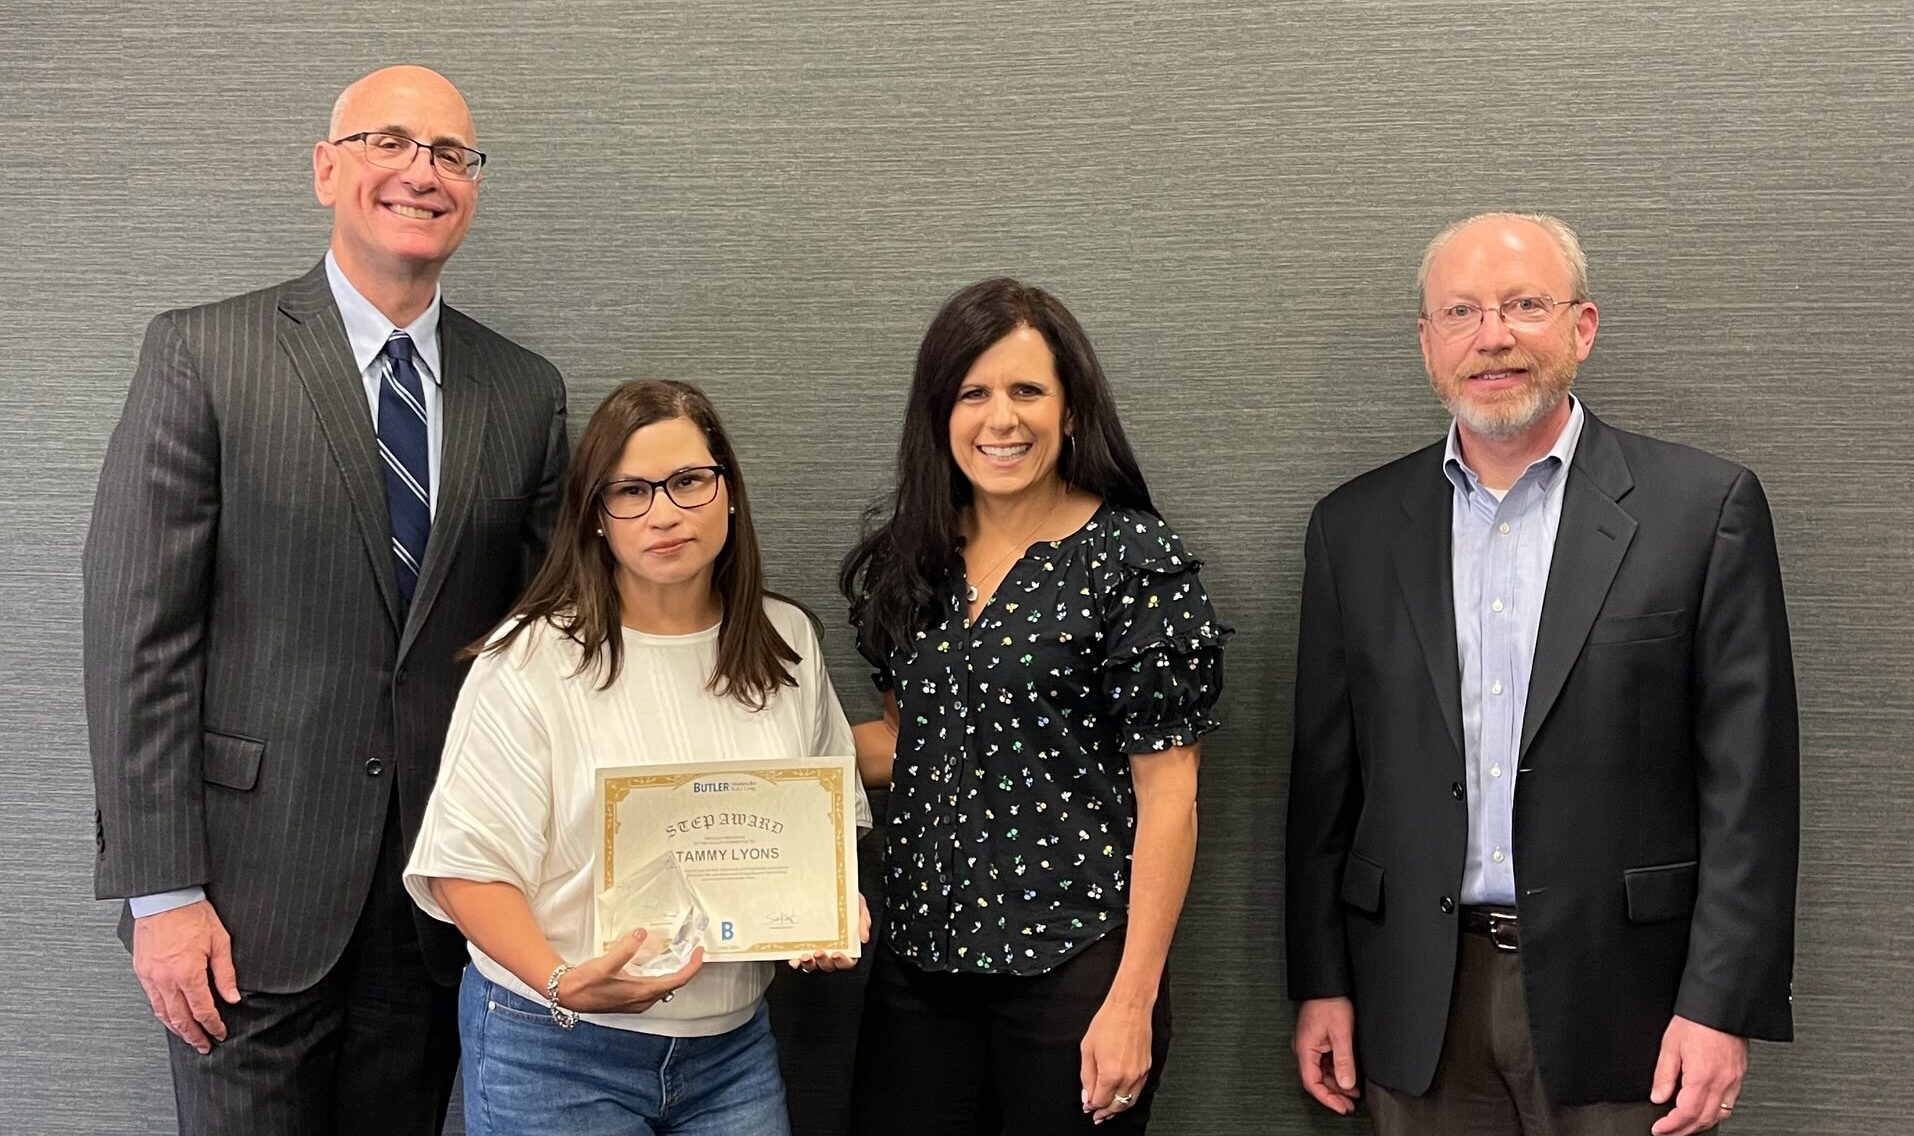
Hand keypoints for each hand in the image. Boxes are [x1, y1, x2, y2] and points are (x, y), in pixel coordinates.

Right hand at [132, 899, 239, 1054]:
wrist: (164, 898)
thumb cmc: (192, 914)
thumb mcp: (220, 942)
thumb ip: (225, 973)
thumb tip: (232, 997)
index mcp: (187, 973)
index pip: (202, 1010)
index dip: (212, 1025)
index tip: (220, 1033)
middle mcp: (165, 979)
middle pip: (180, 1018)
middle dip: (194, 1035)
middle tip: (204, 1046)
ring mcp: (150, 976)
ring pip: (162, 1013)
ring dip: (176, 1029)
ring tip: (188, 1038)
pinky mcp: (141, 971)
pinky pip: (151, 1000)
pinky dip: (162, 1013)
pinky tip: (170, 1017)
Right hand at [556, 929, 704, 1013]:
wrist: (566, 995)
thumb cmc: (584, 983)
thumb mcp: (604, 964)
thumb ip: (625, 949)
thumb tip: (642, 934)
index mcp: (641, 992)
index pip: (677, 981)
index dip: (692, 966)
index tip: (699, 952)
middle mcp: (642, 1000)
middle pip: (674, 984)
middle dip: (685, 967)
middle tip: (692, 950)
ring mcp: (636, 1001)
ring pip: (663, 987)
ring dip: (673, 972)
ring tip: (678, 955)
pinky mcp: (629, 999)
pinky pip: (652, 987)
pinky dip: (659, 975)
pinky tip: (653, 964)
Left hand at [789, 895, 870, 973]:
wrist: (831, 888)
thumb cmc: (847, 900)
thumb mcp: (859, 907)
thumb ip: (864, 921)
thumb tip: (864, 938)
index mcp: (848, 947)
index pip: (847, 962)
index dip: (842, 961)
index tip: (837, 954)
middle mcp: (831, 952)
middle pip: (829, 965)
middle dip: (823, 962)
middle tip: (818, 953)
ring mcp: (816, 950)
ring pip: (813, 965)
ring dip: (809, 964)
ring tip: (805, 956)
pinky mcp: (802, 946)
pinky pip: (798, 959)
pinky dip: (796, 962)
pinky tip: (793, 960)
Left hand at [1080, 995, 1151, 1123]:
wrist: (1130, 1007)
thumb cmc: (1109, 1022)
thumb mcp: (1087, 1049)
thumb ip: (1086, 1076)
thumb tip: (1087, 1094)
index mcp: (1111, 1073)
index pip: (1100, 1101)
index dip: (1091, 1106)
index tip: (1086, 1106)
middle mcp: (1128, 1077)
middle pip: (1116, 1106)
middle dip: (1104, 1112)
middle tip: (1096, 1115)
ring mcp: (1140, 1074)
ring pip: (1129, 1102)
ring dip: (1117, 1109)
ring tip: (1108, 1112)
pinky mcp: (1147, 1068)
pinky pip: (1138, 1091)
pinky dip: (1128, 1098)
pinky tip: (1121, 1097)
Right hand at [1292, 996, 1359, 1114]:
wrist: (1326, 984)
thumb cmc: (1330, 1003)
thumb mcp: (1341, 1034)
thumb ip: (1343, 1061)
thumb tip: (1346, 1084)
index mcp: (1305, 1050)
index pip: (1312, 1083)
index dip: (1327, 1099)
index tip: (1342, 1107)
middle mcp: (1303, 1049)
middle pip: (1316, 1080)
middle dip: (1334, 1094)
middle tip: (1350, 1104)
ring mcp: (1308, 1045)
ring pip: (1320, 1072)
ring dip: (1336, 1083)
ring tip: (1353, 1092)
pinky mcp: (1315, 1041)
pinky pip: (1322, 1062)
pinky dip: (1335, 1071)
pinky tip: (1347, 1075)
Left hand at [1650, 1015, 1747, 1134]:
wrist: (1721, 1006)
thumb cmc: (1697, 1020)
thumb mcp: (1670, 1045)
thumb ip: (1663, 1074)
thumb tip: (1658, 1096)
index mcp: (1702, 1076)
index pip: (1686, 1113)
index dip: (1671, 1126)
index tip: (1660, 1129)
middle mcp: (1721, 1082)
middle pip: (1704, 1119)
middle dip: (1684, 1131)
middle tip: (1669, 1132)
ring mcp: (1733, 1080)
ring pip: (1720, 1115)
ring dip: (1701, 1124)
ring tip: (1684, 1125)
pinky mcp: (1739, 1075)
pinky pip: (1730, 1103)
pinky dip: (1716, 1113)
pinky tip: (1705, 1109)